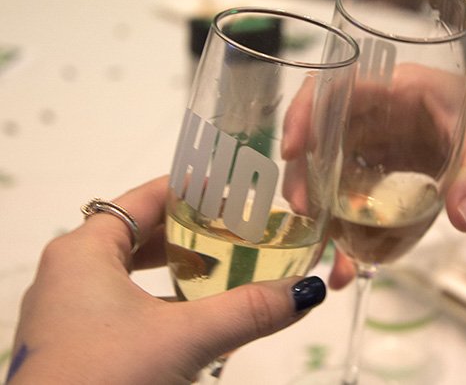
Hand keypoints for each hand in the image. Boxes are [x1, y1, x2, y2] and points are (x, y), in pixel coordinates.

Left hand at [7, 176, 325, 383]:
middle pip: (140, 233)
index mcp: (83, 251)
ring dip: (176, 268)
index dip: (191, 189)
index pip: (145, 198)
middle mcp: (70, 273)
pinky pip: (124, 304)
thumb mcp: (185, 339)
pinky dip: (161, 301)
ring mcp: (69, 311)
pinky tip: (193, 315)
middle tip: (238, 228)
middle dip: (191, 232)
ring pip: (132, 272)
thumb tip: (307, 291)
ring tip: (223, 266)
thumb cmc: (104, 379)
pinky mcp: (76, 343)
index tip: (233, 189)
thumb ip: (248, 312)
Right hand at [282, 65, 465, 288]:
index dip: (307, 113)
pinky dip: (348, 229)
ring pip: (332, 171)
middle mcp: (382, 113)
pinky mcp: (388, 173)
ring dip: (321, 209)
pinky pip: (357, 198)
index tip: (292, 150)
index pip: (339, 87)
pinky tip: (347, 262)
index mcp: (402, 88)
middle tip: (306, 215)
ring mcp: (382, 145)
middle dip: (306, 174)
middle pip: (323, 135)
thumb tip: (460, 218)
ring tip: (322, 252)